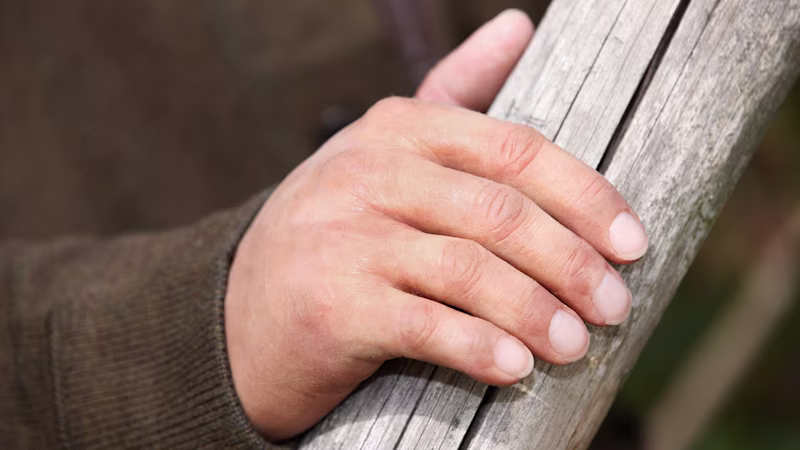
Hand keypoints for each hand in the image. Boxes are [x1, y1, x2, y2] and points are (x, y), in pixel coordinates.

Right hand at [225, 9, 647, 440]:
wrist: (242, 312)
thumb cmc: (338, 234)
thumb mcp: (385, 155)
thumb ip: (453, 95)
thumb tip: (518, 24)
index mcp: (394, 130)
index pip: (512, 149)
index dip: (585, 196)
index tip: (632, 242)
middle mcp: (367, 173)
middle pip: (499, 213)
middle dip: (572, 263)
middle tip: (614, 306)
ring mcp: (344, 237)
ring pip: (469, 269)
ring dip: (536, 311)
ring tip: (575, 344)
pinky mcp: (330, 305)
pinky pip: (425, 324)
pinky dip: (479, 347)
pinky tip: (514, 369)